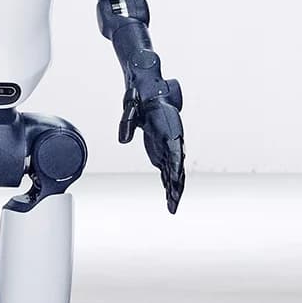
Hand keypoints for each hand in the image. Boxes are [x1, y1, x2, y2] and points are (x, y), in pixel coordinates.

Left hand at [119, 73, 185, 213]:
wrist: (149, 96)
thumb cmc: (141, 101)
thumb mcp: (132, 108)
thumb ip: (128, 123)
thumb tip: (123, 141)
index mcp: (170, 128)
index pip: (176, 150)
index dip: (177, 165)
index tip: (176, 178)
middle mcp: (173, 141)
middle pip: (178, 166)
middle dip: (177, 185)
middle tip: (174, 202)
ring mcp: (169, 149)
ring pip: (175, 172)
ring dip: (173, 190)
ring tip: (172, 207)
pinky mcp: (163, 154)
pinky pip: (168, 172)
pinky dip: (168, 186)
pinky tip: (169, 199)